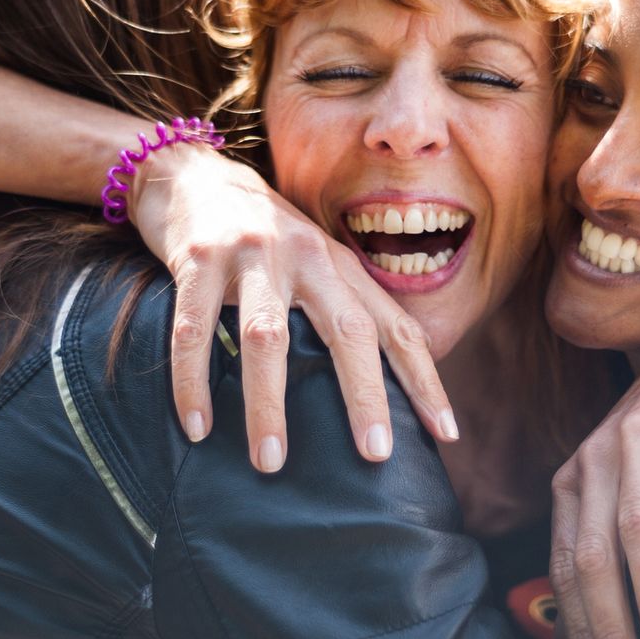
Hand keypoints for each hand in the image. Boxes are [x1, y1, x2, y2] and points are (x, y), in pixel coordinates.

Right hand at [126, 142, 457, 471]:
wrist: (192, 175)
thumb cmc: (261, 238)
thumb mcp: (312, 263)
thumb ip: (341, 311)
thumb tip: (377, 394)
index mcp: (340, 266)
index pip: (396, 327)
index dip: (425, 379)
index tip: (447, 434)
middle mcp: (306, 257)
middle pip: (347, 331)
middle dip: (365, 394)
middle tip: (376, 454)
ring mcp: (253, 255)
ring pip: (268, 338)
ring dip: (269, 403)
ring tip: (270, 462)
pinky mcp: (199, 259)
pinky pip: (194, 330)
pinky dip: (193, 382)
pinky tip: (197, 428)